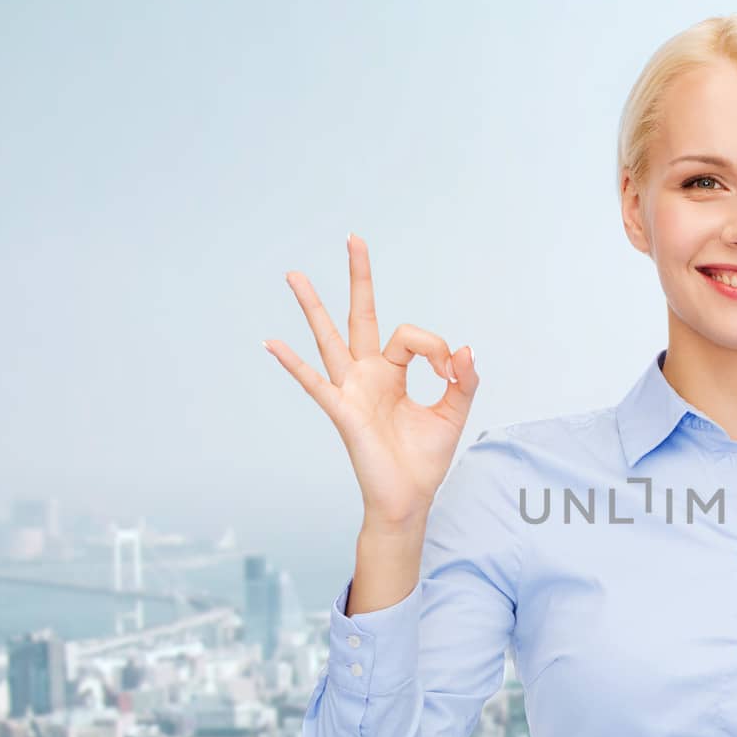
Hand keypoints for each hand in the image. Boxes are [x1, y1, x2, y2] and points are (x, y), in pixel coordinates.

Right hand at [264, 233, 478, 528]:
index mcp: (393, 373)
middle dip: (360, 278)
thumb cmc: (425, 458)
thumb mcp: (454, 413)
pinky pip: (315, 384)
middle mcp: (368, 375)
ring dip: (313, 307)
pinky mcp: (343, 412)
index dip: (435, 347)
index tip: (450, 369)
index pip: (411, 337)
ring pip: (329, 339)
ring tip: (295, 274)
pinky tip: (272, 342)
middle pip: (360, 316)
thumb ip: (463, 380)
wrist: (409, 498)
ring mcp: (351, 391)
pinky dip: (293, 364)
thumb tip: (464, 349)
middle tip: (354, 238)